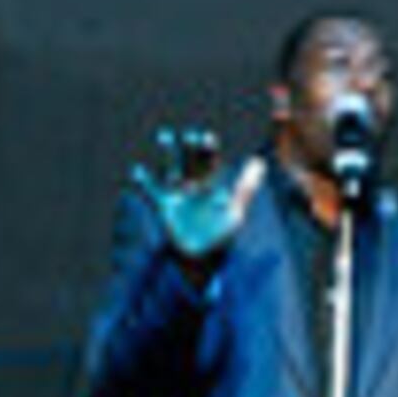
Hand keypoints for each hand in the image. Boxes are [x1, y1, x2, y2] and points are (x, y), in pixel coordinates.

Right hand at [128, 132, 258, 266]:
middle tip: (189, 135)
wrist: (200, 261)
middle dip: (189, 147)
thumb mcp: (234, 213)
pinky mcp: (163, 207)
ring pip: (171, 168)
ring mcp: (177, 195)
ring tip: (165, 135)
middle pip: (190, 160)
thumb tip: (259, 161)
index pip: (210, 161)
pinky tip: (138, 170)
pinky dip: (144, 182)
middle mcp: (193, 185)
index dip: (208, 149)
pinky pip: (152, 191)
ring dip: (169, 154)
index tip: (207, 137)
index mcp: (211, 185)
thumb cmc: (220, 238)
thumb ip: (245, 188)